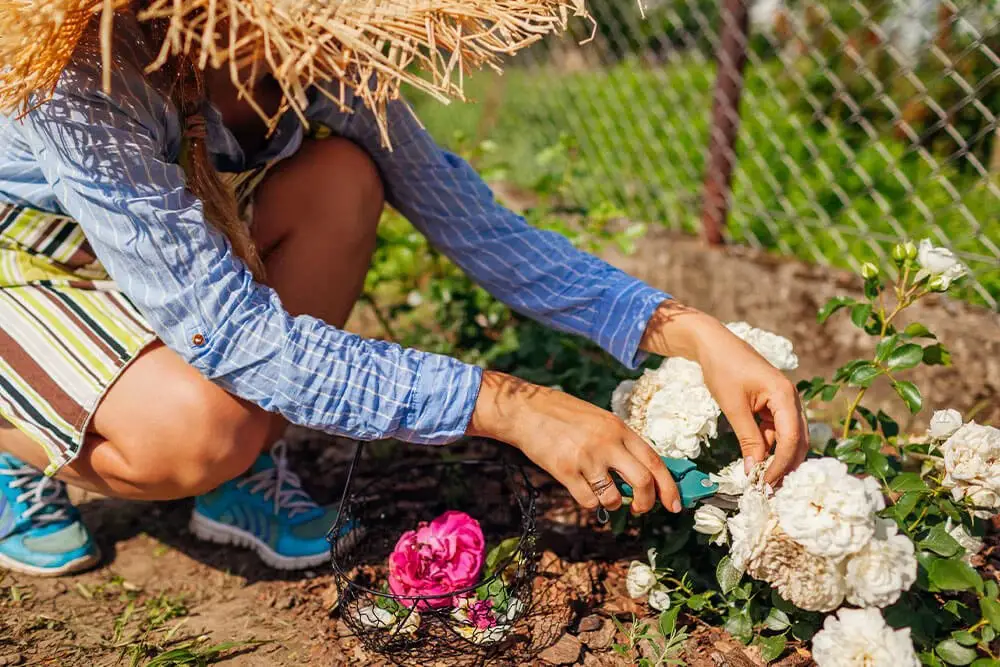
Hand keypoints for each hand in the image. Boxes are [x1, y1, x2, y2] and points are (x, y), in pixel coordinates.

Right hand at [467, 371, 680, 513]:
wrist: (527, 410)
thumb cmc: (564, 415)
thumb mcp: (600, 421)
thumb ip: (621, 443)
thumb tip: (645, 474)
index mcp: (619, 428)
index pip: (655, 461)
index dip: (669, 487)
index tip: (675, 504)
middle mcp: (607, 443)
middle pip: (642, 482)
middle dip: (647, 502)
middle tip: (641, 509)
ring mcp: (586, 458)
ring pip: (613, 497)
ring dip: (613, 504)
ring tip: (604, 495)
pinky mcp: (565, 471)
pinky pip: (588, 501)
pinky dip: (591, 503)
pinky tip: (584, 492)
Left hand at [641, 301, 807, 484]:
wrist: (713, 344)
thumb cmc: (722, 370)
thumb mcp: (733, 407)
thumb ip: (748, 439)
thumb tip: (754, 470)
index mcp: (785, 395)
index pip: (791, 439)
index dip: (781, 464)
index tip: (766, 483)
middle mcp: (791, 398)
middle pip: (798, 440)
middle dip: (786, 465)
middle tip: (770, 489)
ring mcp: (784, 401)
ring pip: (789, 437)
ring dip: (778, 458)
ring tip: (762, 479)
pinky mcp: (774, 403)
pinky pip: (777, 429)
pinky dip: (770, 446)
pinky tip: (758, 460)